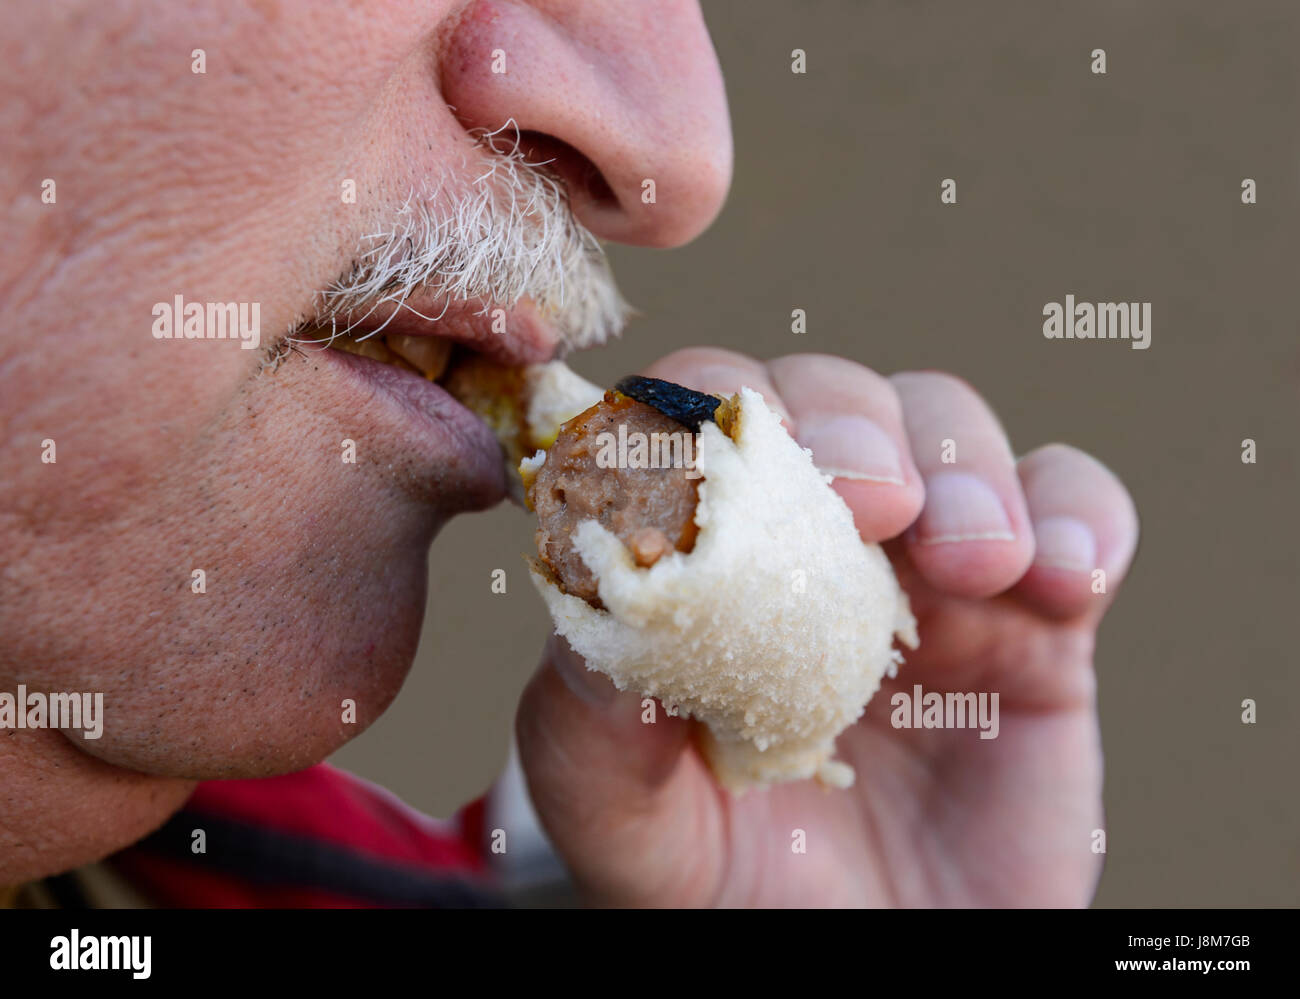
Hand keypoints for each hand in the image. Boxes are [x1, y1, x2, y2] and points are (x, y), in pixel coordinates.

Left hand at [515, 348, 1138, 905]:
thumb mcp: (625, 819)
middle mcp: (812, 538)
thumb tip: (590, 590)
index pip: (688, 422)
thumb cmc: (727, 886)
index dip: (700, 408)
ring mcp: (927, 568)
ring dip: (969, 472)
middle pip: (830, 400)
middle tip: (872, 502)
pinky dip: (1082, 516)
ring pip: (950, 429)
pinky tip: (1066, 580)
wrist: (873, 967)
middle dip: (850, 426)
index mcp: (704, 558)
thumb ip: (583, 718)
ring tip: (977, 565)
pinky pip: (1076, 510)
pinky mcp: (1036, 614)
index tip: (721, 461)